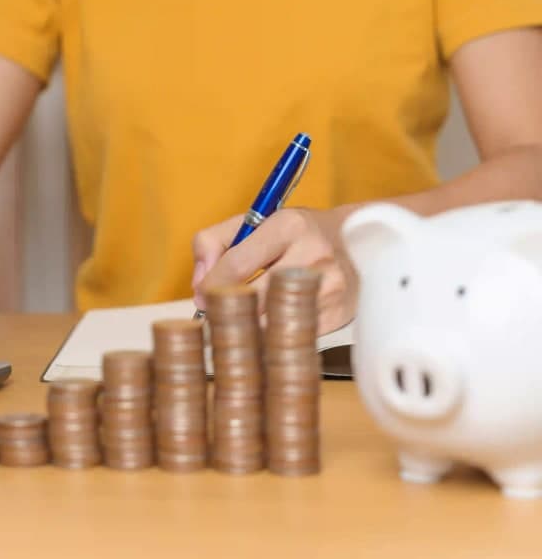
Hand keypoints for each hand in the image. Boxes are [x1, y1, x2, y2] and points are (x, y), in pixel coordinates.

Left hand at [192, 207, 356, 334]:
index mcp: (288, 225)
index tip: (202, 296)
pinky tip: (266, 329)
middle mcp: (313, 253)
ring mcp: (330, 286)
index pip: (237, 265)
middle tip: (216, 314)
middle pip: (253, 298)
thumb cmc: (297, 234)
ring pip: (271, 322)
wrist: (359, 241)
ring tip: (239, 322)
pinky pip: (292, 335)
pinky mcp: (339, 314)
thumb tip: (199, 284)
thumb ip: (213, 242)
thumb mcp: (254, 222)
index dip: (211, 286)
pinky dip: (272, 336)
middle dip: (228, 309)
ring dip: (249, 326)